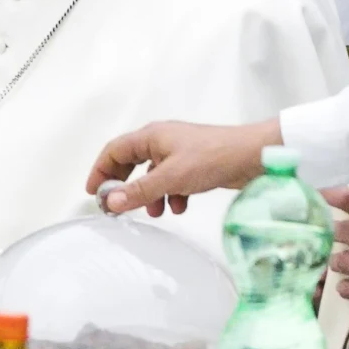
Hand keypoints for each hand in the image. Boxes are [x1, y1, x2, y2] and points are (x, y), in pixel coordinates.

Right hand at [86, 120, 282, 215]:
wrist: (254, 156)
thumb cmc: (213, 157)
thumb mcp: (171, 178)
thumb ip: (140, 191)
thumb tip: (111, 201)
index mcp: (151, 137)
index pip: (114, 151)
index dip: (101, 171)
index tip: (94, 192)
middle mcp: (161, 142)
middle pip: (131, 163)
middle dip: (125, 185)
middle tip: (119, 205)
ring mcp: (178, 153)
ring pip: (152, 175)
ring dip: (149, 194)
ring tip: (155, 212)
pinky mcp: (193, 165)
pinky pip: (172, 181)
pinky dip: (171, 195)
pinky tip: (179, 207)